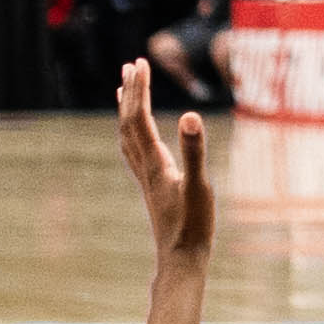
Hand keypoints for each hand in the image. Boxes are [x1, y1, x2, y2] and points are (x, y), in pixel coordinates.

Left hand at [115, 60, 214, 264]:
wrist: (180, 260)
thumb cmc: (193, 226)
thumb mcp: (199, 186)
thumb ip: (195, 150)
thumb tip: (190, 115)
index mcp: (155, 162)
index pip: (140, 117)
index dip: (139, 89)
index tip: (140, 63)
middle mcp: (144, 167)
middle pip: (129, 122)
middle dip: (130, 92)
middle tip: (131, 65)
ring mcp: (146, 178)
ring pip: (128, 136)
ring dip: (126, 110)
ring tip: (123, 90)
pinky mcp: (152, 187)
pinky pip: (134, 152)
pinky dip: (131, 133)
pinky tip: (135, 134)